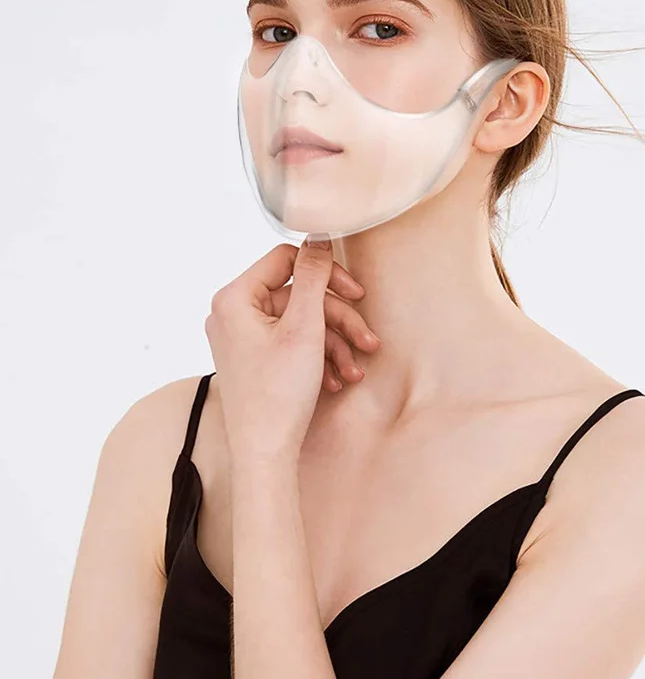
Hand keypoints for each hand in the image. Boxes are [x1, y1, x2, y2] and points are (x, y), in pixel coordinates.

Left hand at [204, 238, 380, 462]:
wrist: (265, 455)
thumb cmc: (278, 395)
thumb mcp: (305, 327)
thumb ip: (313, 276)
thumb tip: (318, 235)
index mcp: (234, 299)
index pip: (285, 260)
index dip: (325, 274)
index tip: (355, 292)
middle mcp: (232, 314)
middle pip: (299, 297)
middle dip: (337, 320)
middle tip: (366, 337)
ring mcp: (242, 338)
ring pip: (300, 323)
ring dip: (334, 343)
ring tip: (356, 367)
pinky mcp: (253, 359)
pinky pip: (291, 344)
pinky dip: (318, 357)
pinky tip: (337, 378)